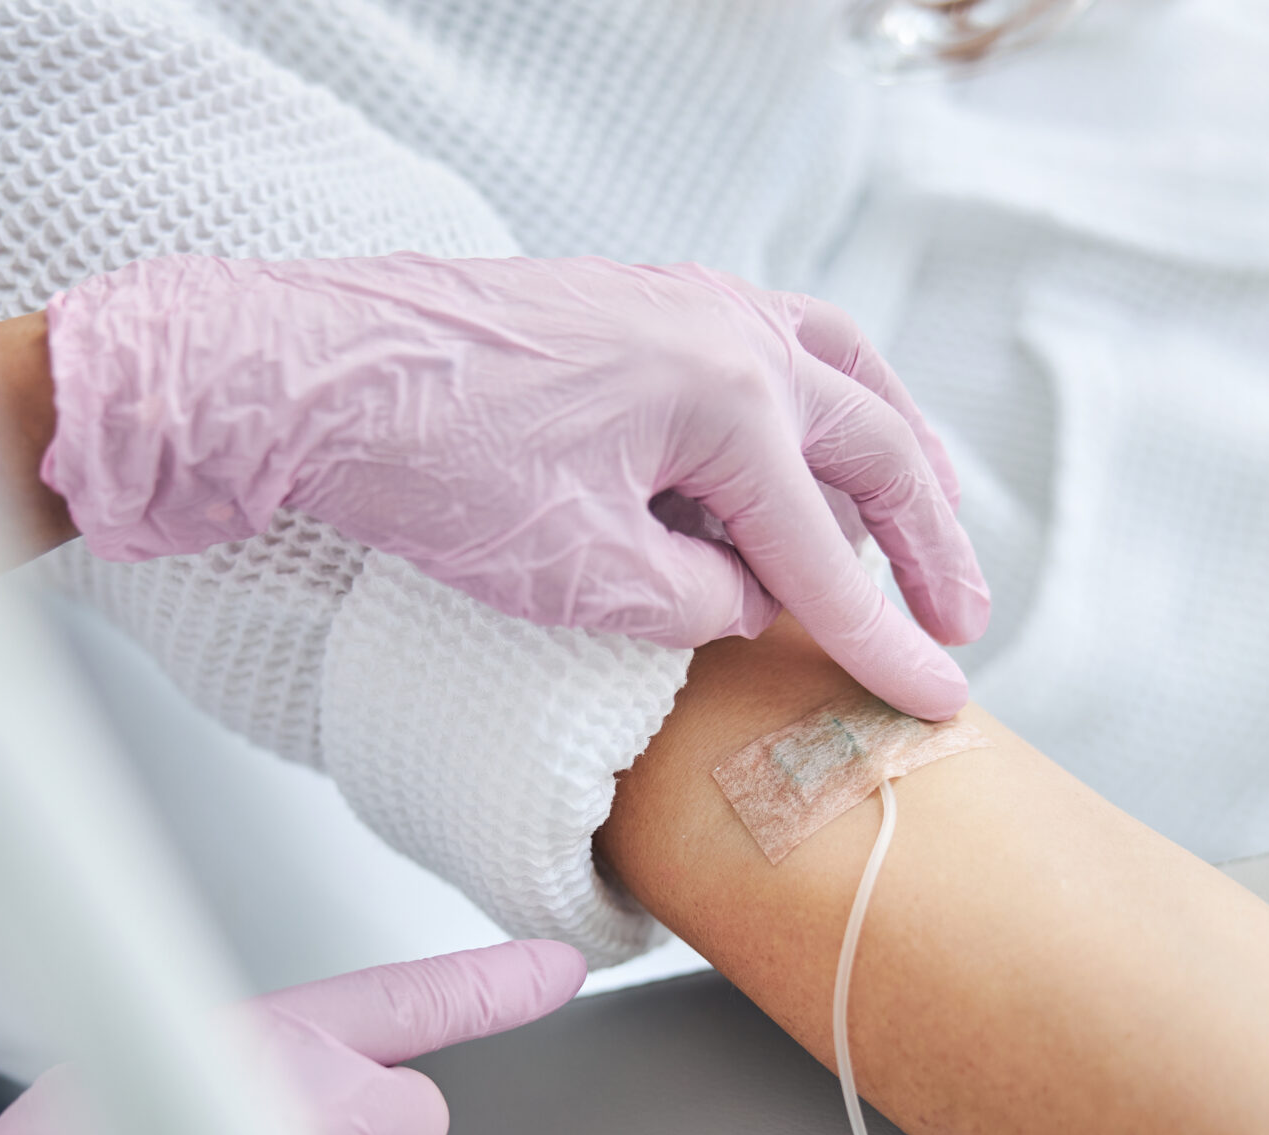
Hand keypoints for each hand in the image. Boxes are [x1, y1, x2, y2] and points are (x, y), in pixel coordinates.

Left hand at [40, 253, 986, 719]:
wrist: (307, 374)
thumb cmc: (429, 465)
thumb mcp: (582, 577)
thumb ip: (696, 602)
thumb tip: (749, 598)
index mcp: (729, 398)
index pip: (829, 553)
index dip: (885, 641)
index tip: (940, 701)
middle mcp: (728, 330)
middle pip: (873, 447)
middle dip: (926, 544)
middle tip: (961, 620)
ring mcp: (684, 300)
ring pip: (837, 373)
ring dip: (888, 457)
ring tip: (914, 529)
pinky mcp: (638, 302)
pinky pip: (770, 350)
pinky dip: (812, 412)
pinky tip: (797, 464)